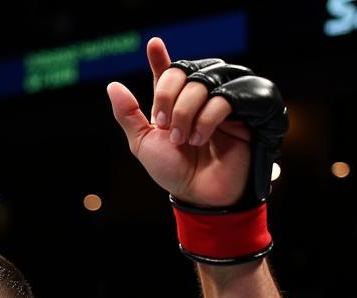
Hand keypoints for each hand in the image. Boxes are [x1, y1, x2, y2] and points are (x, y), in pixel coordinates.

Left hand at [107, 37, 249, 206]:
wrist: (199, 193)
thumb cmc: (173, 172)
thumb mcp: (143, 144)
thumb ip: (129, 115)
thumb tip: (113, 85)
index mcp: (174, 103)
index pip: (168, 73)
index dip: (160, 58)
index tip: (153, 44)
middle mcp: (198, 98)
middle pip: (184, 72)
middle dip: (169, 100)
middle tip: (166, 128)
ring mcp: (221, 101)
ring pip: (204, 81)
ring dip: (187, 111)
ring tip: (184, 140)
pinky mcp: (243, 110)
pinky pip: (225, 97)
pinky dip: (207, 119)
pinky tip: (201, 138)